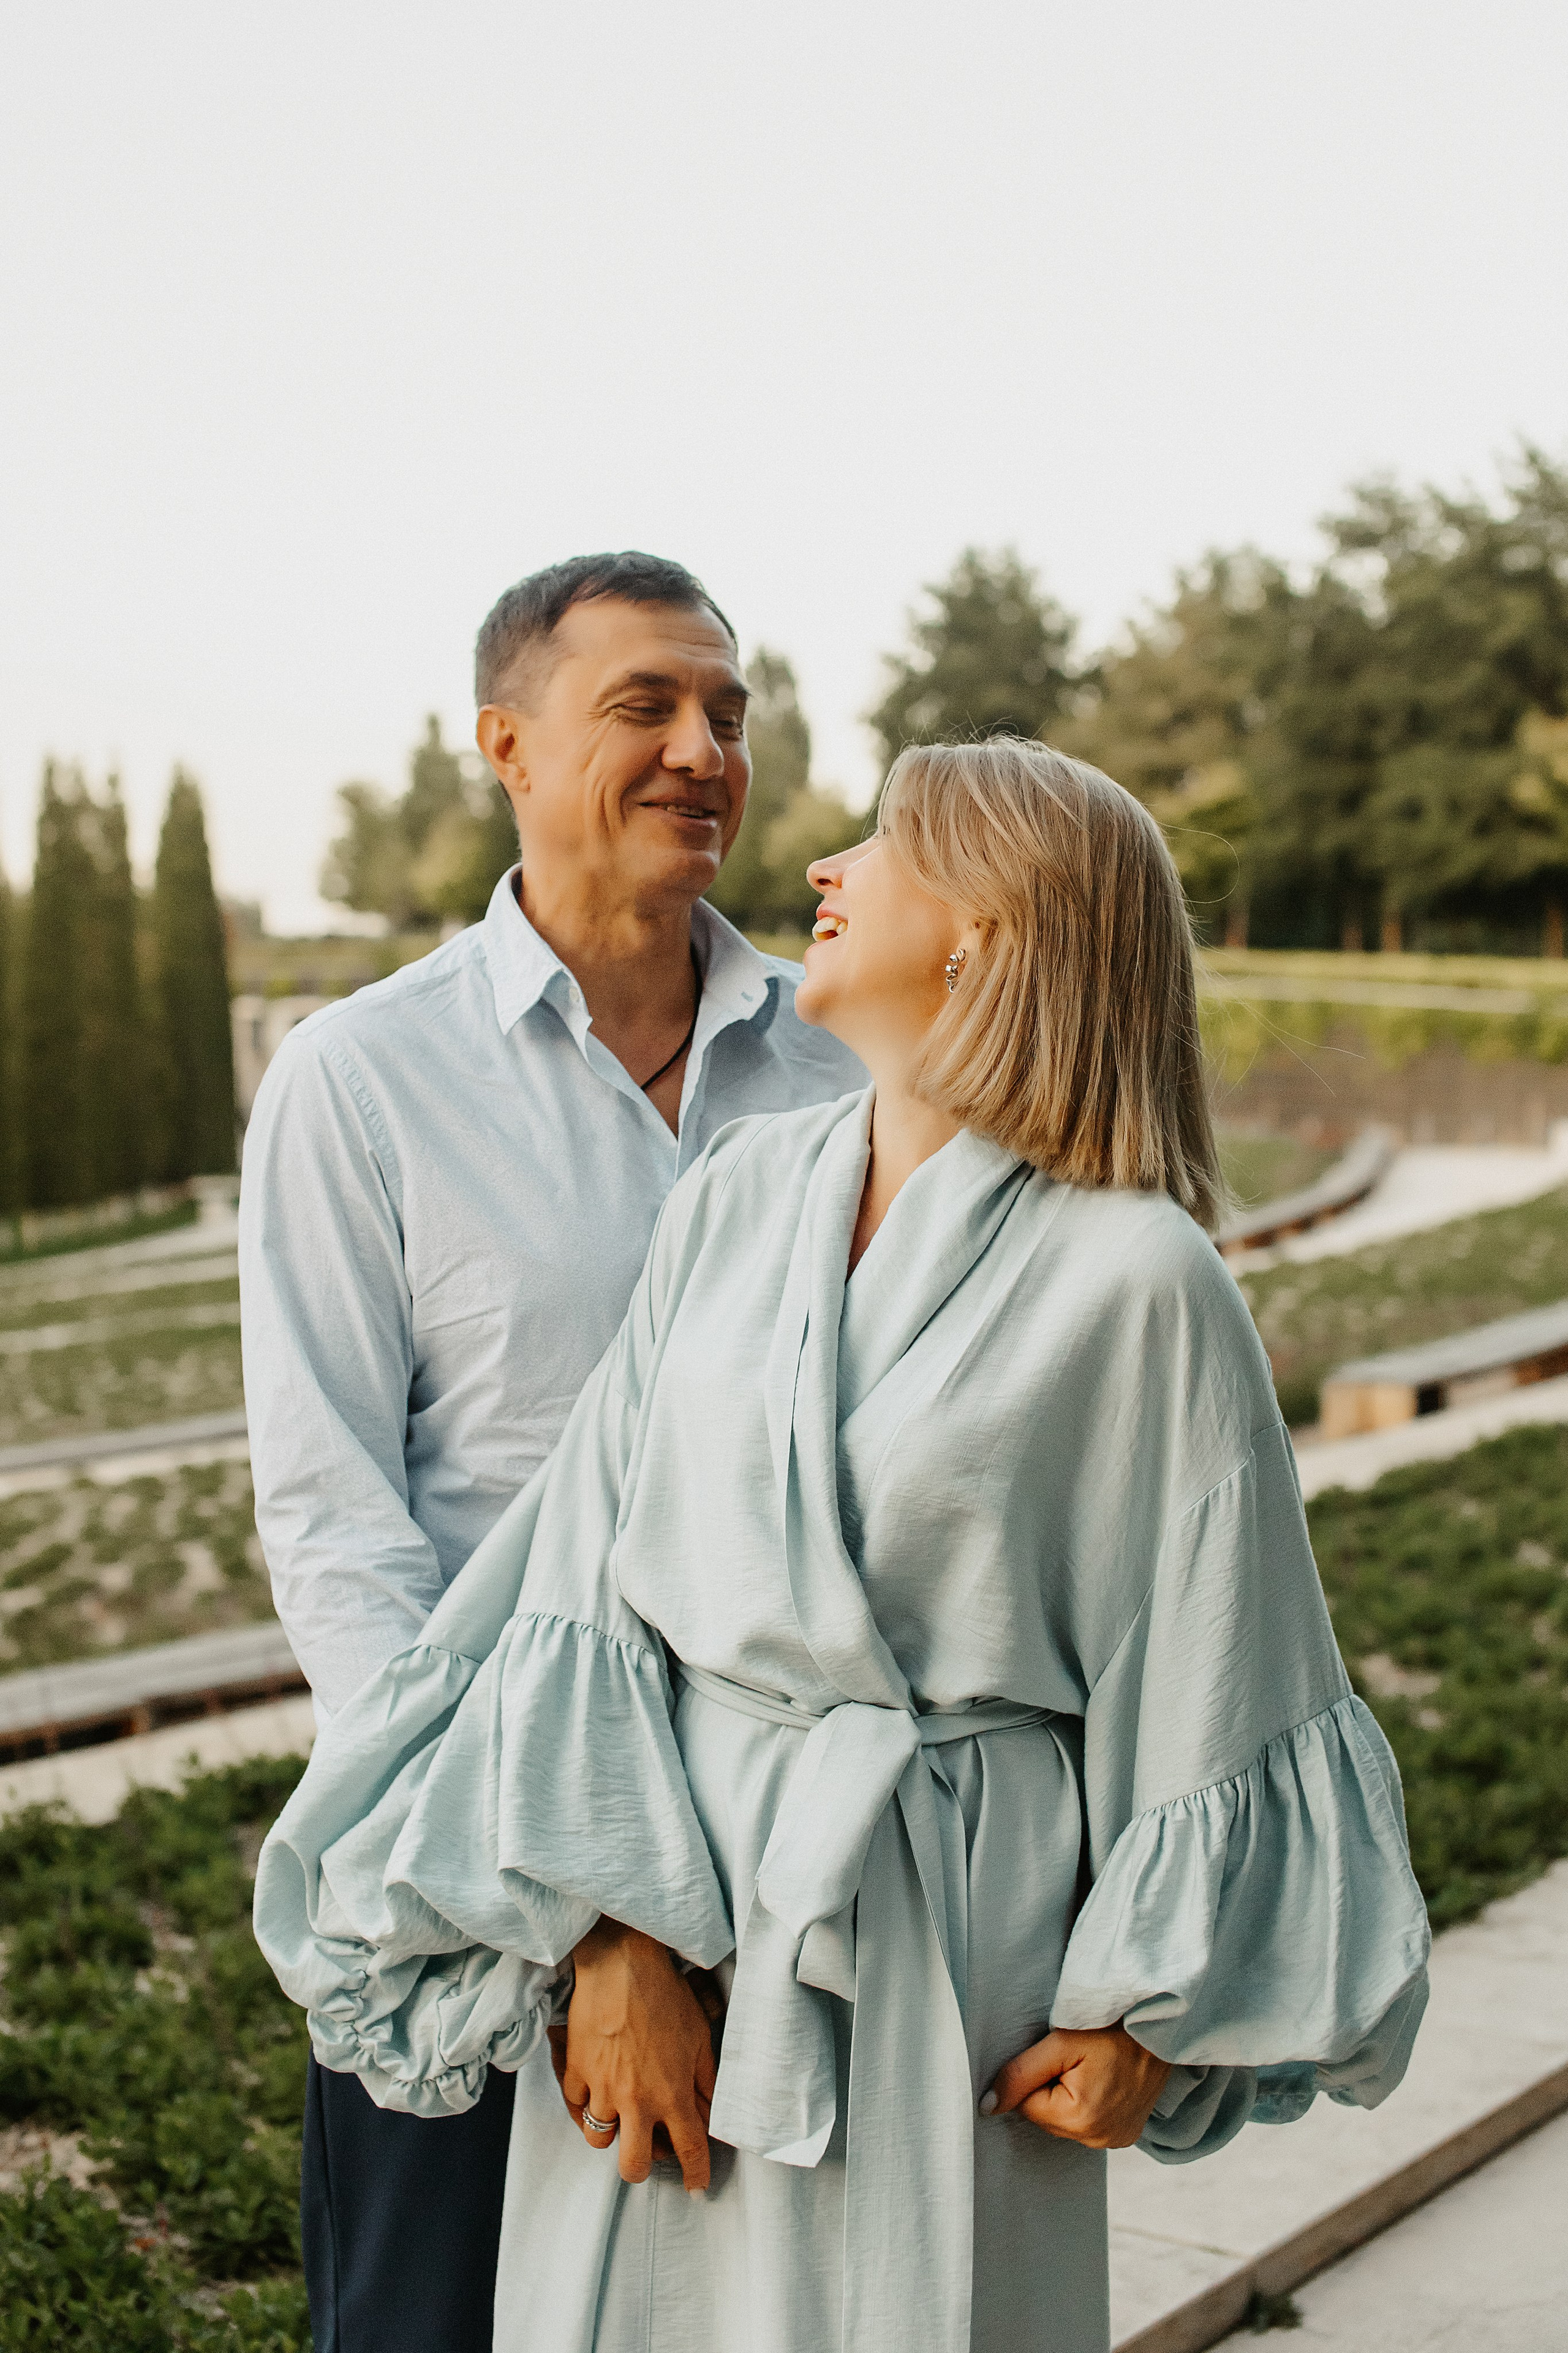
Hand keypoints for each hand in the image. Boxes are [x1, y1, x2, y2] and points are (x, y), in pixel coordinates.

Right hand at [558, 1920, 718, 2192]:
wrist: (622, 1965)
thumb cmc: (666, 1996)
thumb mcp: (700, 2037)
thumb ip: (706, 2080)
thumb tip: (711, 2112)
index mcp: (672, 2094)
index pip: (689, 2149)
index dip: (696, 2174)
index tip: (697, 2187)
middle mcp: (636, 2101)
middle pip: (632, 2166)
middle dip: (639, 2169)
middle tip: (644, 2151)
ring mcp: (602, 2089)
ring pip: (599, 2139)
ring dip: (610, 2131)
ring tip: (618, 2112)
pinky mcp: (576, 2071)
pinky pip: (576, 2104)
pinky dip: (585, 2101)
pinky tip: (594, 2085)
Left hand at [981, 2023, 1170, 2148]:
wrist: (1160, 2028)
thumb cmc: (1109, 2028)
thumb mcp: (1060, 2043)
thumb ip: (1019, 2074)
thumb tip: (986, 2107)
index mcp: (1081, 2120)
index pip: (1028, 2105)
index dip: (1035, 2076)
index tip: (1059, 2056)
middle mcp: (1099, 2140)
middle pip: (1045, 2116)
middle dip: (1051, 2088)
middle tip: (1078, 2060)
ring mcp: (1115, 2141)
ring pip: (1064, 2121)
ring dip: (1068, 2097)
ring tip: (1092, 2069)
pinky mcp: (1125, 2136)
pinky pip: (1088, 2125)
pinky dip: (1087, 2105)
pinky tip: (1103, 2083)